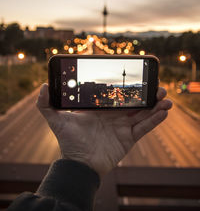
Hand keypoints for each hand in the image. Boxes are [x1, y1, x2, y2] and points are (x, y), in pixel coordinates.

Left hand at [37, 84, 171, 177]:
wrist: (77, 164)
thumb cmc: (68, 142)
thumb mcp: (56, 120)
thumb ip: (47, 104)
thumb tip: (43, 86)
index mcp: (102, 108)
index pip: (118, 95)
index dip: (129, 87)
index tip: (139, 78)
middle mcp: (114, 116)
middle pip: (135, 102)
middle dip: (147, 94)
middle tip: (157, 86)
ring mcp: (122, 127)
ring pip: (143, 113)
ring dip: (155, 105)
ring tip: (165, 97)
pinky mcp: (128, 139)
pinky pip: (144, 128)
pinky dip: (154, 121)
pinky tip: (163, 112)